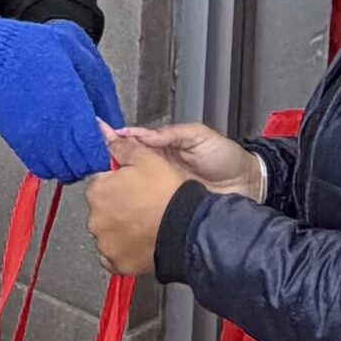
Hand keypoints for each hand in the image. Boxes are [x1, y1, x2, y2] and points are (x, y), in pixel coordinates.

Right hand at [0, 19, 112, 179]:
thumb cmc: (28, 47)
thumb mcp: (77, 51)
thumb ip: (100, 87)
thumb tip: (114, 117)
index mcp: (73, 107)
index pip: (97, 150)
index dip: (107, 150)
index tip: (111, 139)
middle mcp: (55, 131)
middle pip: (83, 166)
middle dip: (94, 158)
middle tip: (96, 142)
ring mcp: (37, 141)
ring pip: (65, 172)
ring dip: (75, 163)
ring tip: (78, 145)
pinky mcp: (21, 145)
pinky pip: (44, 169)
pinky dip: (55, 164)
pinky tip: (59, 147)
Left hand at [87, 142, 186, 275]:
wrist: (186, 230)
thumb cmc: (167, 194)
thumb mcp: (147, 158)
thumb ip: (123, 147)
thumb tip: (104, 134)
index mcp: (98, 191)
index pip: (101, 182)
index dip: (119, 182)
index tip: (134, 186)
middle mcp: (95, 219)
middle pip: (103, 208)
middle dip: (118, 205)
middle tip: (143, 204)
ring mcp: (105, 244)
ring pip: (109, 232)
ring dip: (121, 227)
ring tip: (145, 224)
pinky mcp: (117, 263)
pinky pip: (115, 254)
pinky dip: (125, 249)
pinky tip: (141, 241)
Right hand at [109, 122, 260, 196]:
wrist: (246, 185)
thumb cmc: (226, 158)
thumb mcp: (199, 136)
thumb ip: (171, 133)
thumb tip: (142, 134)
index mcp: (165, 148)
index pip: (135, 142)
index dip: (117, 138)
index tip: (100, 133)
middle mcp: (159, 169)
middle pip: (128, 164)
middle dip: (110, 160)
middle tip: (94, 157)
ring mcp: (161, 188)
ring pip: (133, 184)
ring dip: (118, 182)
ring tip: (101, 177)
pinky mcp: (167, 206)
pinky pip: (146, 203)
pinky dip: (133, 203)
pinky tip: (121, 201)